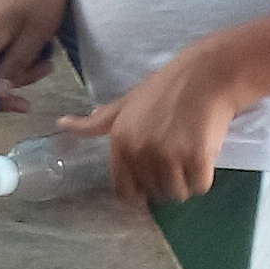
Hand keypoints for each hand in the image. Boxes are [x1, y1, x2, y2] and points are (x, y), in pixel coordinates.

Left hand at [58, 48, 243, 204]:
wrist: (207, 74)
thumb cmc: (166, 88)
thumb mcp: (125, 103)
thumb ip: (96, 122)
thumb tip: (62, 124)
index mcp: (121, 142)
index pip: (125, 191)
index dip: (140, 188)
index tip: (153, 174)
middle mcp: (141, 151)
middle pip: (154, 194)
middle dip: (166, 180)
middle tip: (177, 152)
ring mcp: (169, 156)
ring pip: (177, 193)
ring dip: (186, 180)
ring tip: (190, 151)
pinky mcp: (197, 158)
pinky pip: (200, 186)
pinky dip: (204, 175)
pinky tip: (204, 151)